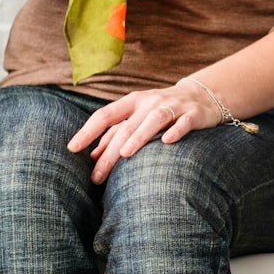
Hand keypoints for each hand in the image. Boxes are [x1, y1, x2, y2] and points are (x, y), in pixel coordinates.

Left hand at [65, 79, 223, 183]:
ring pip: (153, 120)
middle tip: (97, 177)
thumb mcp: (138, 117)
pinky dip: (176, 131)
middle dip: (109, 152)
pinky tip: (166, 142)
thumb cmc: (162, 110)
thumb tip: (92, 155)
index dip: (87, 131)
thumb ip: (116, 133)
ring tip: (124, 154)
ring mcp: (173, 107)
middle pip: (126, 127)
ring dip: (138, 136)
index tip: (72, 148)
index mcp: (132, 102)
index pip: (105, 115)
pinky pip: (184, 123)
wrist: (201, 96)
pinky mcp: (194, 115)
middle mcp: (149, 102)